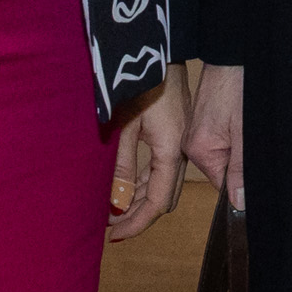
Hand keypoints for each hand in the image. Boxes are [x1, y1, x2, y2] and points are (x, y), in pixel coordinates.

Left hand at [110, 78, 187, 240]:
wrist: (160, 56)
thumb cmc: (141, 85)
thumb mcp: (126, 125)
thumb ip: (122, 165)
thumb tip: (116, 202)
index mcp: (171, 152)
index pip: (157, 202)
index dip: (137, 222)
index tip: (115, 235)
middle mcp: (181, 154)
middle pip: (163, 199)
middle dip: (138, 215)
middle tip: (110, 226)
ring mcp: (180, 146)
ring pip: (163, 186)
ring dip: (140, 200)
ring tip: (114, 211)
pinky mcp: (175, 139)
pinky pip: (162, 171)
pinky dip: (145, 184)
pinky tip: (127, 189)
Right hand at [185, 62, 245, 209]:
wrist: (230, 55)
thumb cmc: (236, 87)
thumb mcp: (244, 132)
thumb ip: (241, 169)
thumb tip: (238, 203)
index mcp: (199, 150)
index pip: (221, 185)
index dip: (240, 183)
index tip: (253, 172)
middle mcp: (191, 144)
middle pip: (222, 170)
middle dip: (240, 163)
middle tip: (250, 140)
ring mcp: (195, 132)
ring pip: (223, 154)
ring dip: (238, 148)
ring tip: (243, 124)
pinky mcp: (202, 122)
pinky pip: (220, 140)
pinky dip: (233, 135)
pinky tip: (239, 118)